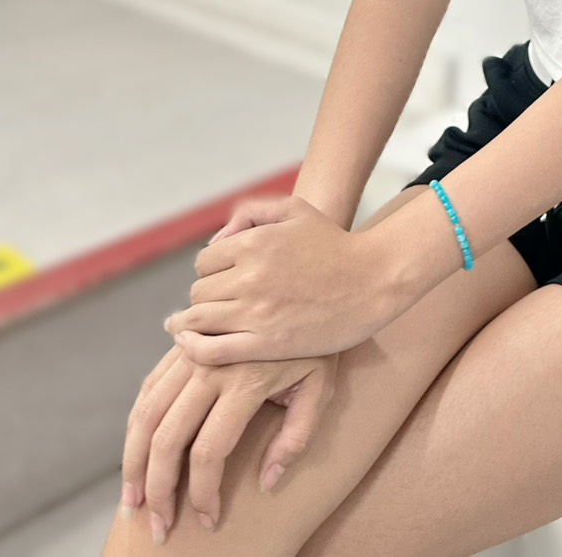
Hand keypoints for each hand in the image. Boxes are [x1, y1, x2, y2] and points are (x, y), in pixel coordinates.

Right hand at [121, 340, 336, 539]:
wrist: (308, 285)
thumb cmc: (318, 345)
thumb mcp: (321, 387)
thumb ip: (296, 438)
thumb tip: (267, 482)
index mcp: (245, 382)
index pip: (208, 452)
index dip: (202, 494)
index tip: (208, 521)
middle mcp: (211, 366)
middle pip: (167, 438)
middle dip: (158, 491)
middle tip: (158, 527)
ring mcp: (192, 352)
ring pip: (147, 414)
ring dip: (134, 462)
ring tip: (132, 502)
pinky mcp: (184, 343)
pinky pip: (149, 387)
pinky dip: (137, 424)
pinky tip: (136, 453)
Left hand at [164, 194, 397, 363]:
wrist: (373, 281)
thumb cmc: (335, 243)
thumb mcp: (296, 210)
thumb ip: (251, 212)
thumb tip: (217, 240)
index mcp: (255, 242)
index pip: (205, 261)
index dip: (211, 270)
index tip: (224, 280)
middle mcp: (250, 276)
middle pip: (199, 291)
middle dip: (205, 296)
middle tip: (220, 303)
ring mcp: (256, 312)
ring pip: (199, 320)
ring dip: (193, 323)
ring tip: (192, 327)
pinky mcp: (265, 344)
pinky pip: (212, 350)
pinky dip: (193, 349)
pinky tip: (189, 345)